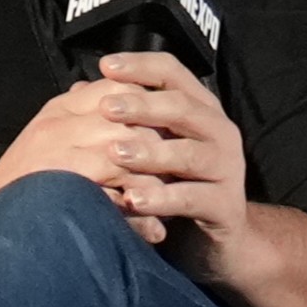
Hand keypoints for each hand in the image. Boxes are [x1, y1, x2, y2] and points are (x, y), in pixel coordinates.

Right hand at [0, 79, 163, 242]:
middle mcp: (59, 126)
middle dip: (162, 144)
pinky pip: (114, 198)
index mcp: (59, 109)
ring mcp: (59, 158)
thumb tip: (117, 94)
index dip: (151, 105)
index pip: (118, 88)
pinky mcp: (63, 193)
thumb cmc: (21, 184)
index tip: (174, 129)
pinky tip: (154, 230)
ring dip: (156, 180)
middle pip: (130, 118)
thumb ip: (81, 115)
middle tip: (186, 166)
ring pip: (127, 154)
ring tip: (174, 200)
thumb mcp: (49, 136)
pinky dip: (140, 217)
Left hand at [81, 51, 253, 231]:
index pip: (173, 73)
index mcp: (200, 108)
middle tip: (106, 109)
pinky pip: (191, 198)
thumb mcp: (151, 145)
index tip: (106, 66)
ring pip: (189, 154)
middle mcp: (219, 132)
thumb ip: (123, 116)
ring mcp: (226, 168)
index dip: (141, 65)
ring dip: (151, 152)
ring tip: (116, 154)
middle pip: (182, 108)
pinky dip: (161, 199)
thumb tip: (80, 86)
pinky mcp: (224, 206)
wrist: (216, 240)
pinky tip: (133, 200)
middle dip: (143, 106)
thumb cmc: (175, 184)